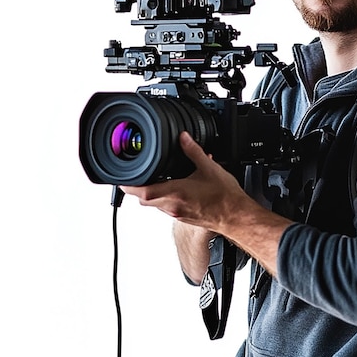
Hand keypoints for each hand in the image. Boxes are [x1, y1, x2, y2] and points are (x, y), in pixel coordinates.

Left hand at [122, 131, 292, 276]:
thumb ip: (193, 150)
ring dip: (151, 192)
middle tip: (137, 173)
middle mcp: (172, 206)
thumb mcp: (209, 167)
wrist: (236, 217)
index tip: (120, 176)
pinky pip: (166, 207)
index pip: (141, 191)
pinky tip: (176, 187)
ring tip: (157, 178)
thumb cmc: (225, 197)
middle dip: (138, 187)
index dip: (126, 184)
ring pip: (154, 204)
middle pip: (143, 199)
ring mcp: (176, 214)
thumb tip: (183, 138)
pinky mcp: (183, 217)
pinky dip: (165, 197)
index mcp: (175, 193)